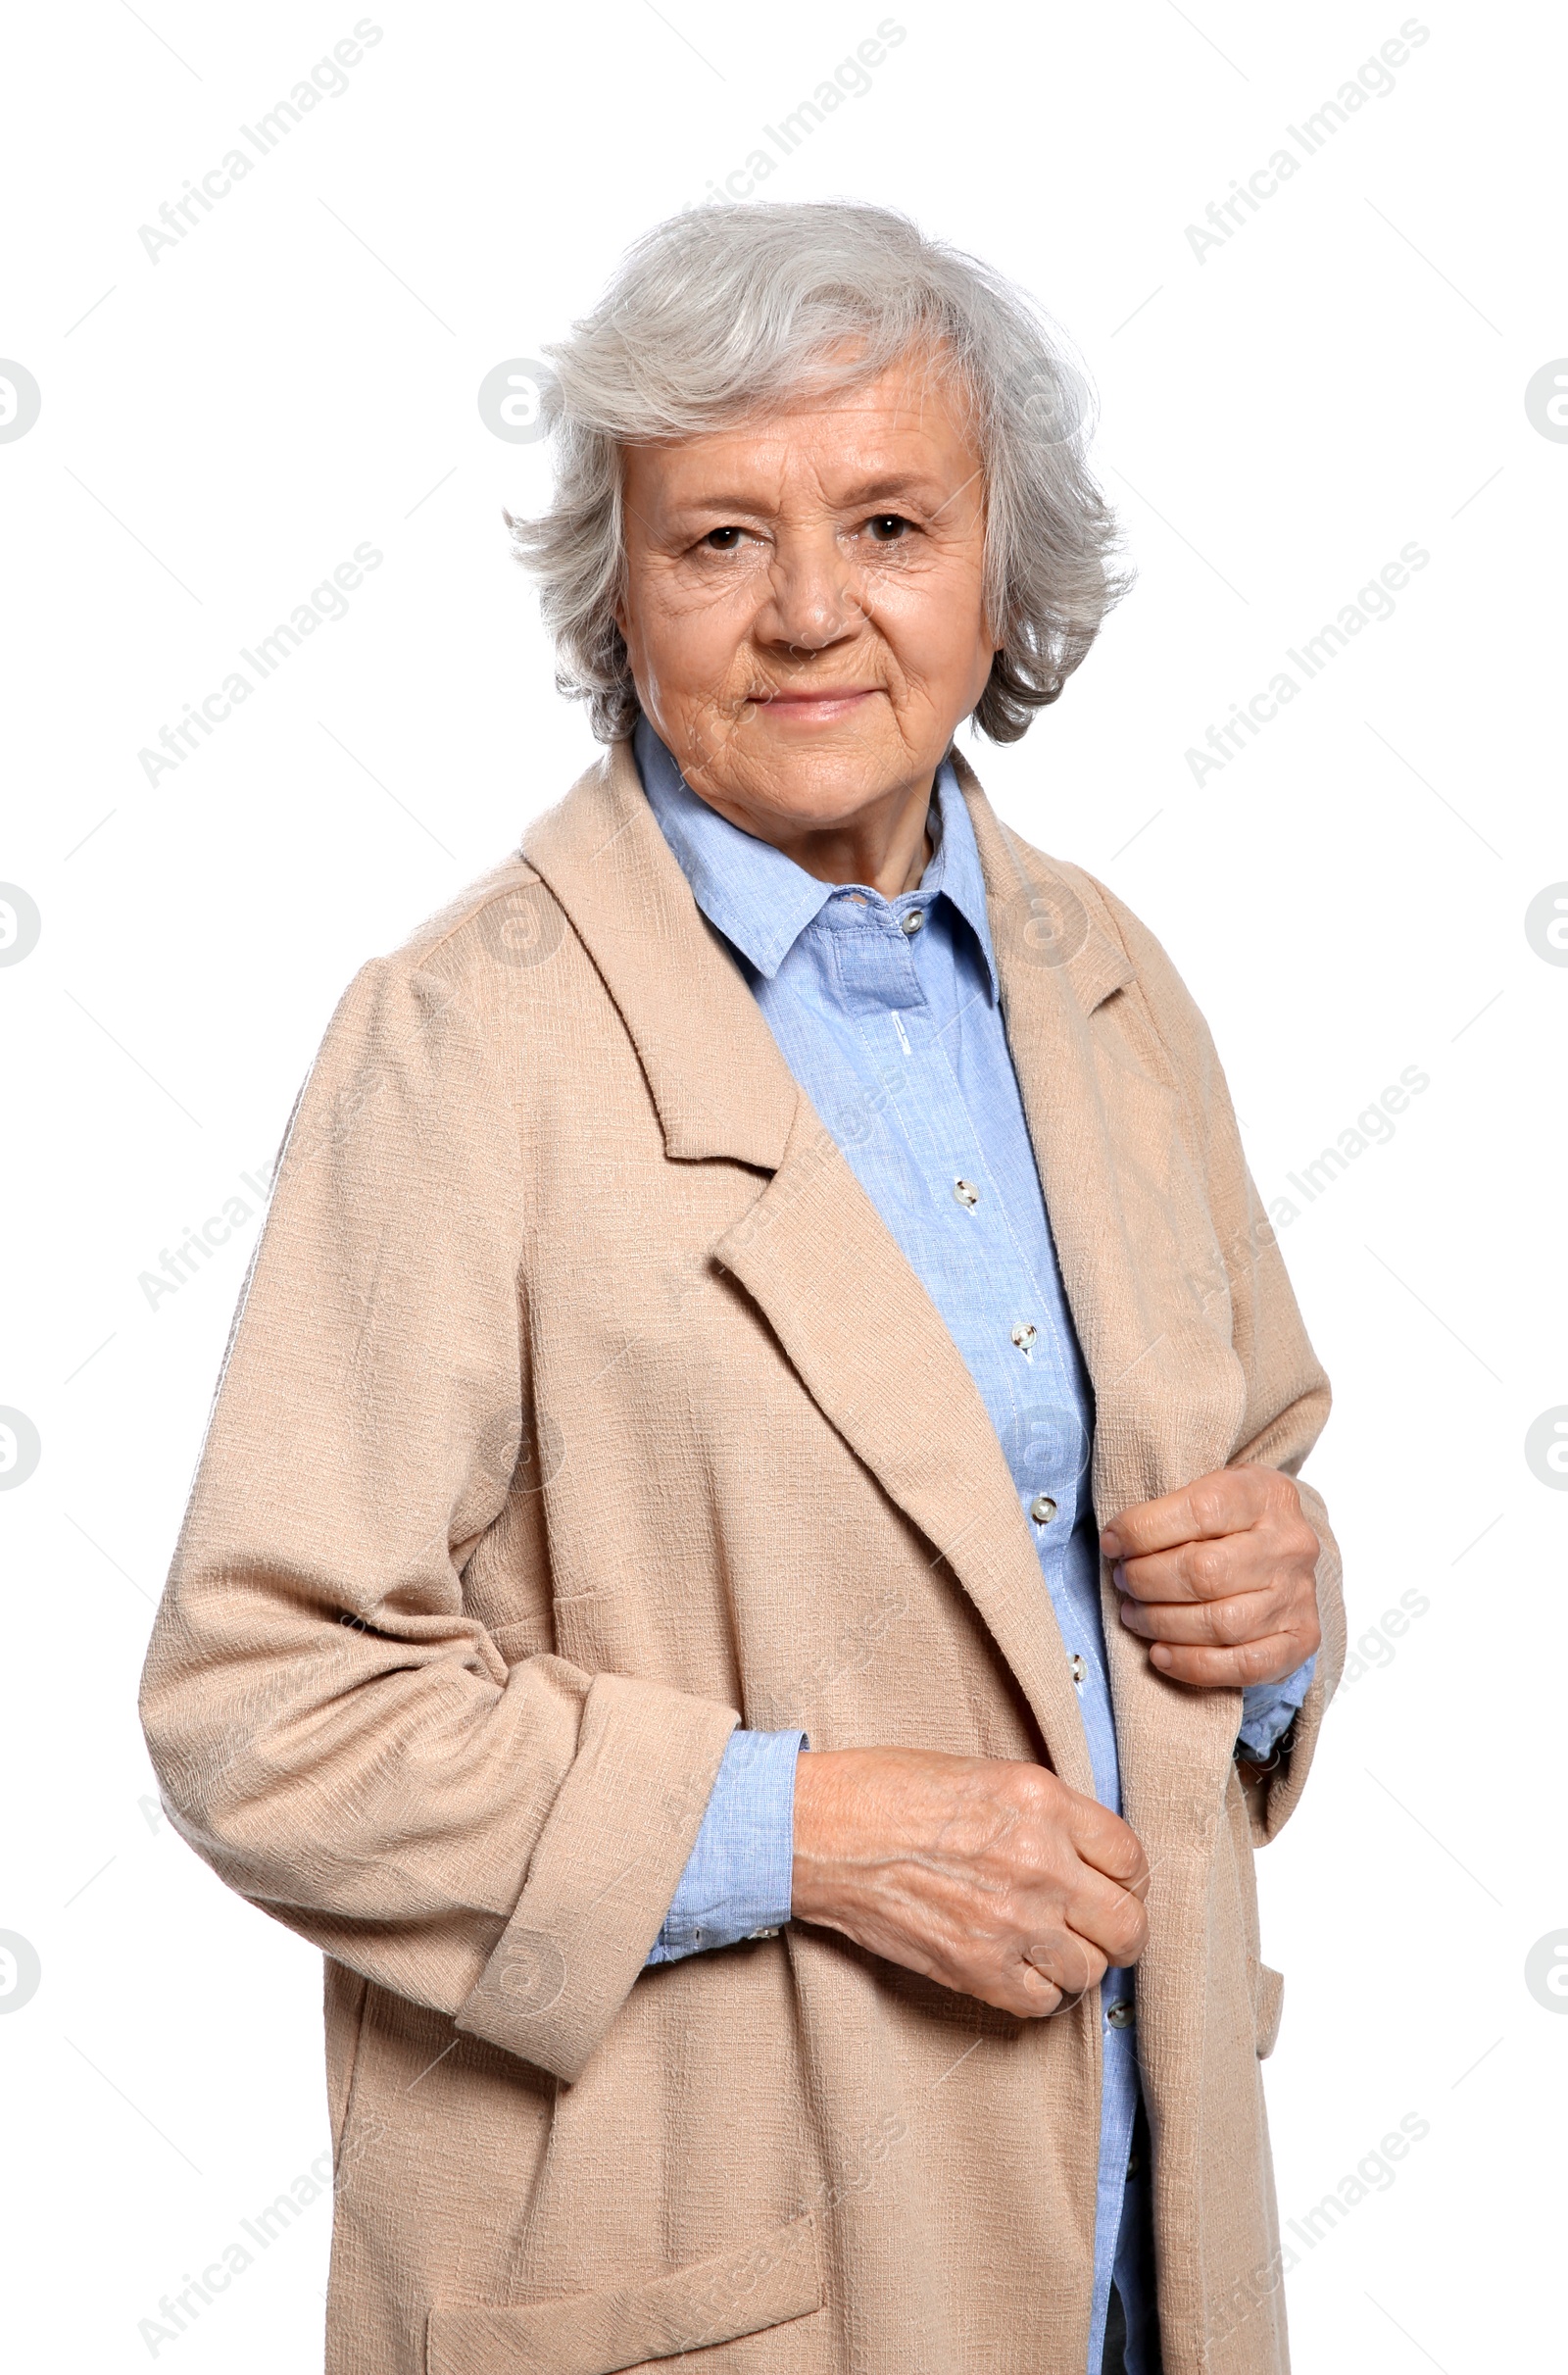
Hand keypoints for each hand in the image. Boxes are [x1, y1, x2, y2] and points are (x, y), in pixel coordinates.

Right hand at [790, 1746, 1148, 2018]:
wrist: (821, 1831)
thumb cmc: (888, 1791)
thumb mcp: (984, 1772)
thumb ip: (1044, 1812)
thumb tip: (1086, 1853)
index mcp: (1043, 1802)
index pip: (1131, 1858)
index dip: (1128, 1878)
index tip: (1115, 1886)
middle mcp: (1039, 1862)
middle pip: (1127, 1924)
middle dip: (1122, 1930)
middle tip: (1102, 1930)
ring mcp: (1012, 1921)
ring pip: (1090, 1969)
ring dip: (1075, 1962)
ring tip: (1048, 1947)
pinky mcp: (979, 1969)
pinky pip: (1044, 2002)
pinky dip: (1039, 1991)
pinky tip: (1018, 1967)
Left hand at [1101, 1465, 1320, 1688]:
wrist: (1285, 1549)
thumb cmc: (1233, 1521)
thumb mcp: (1209, 1491)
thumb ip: (1169, 1511)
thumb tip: (1116, 1543)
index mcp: (1265, 1495)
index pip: (1200, 1511)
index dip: (1144, 1530)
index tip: (1112, 1543)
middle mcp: (1289, 1545)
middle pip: (1206, 1572)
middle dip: (1148, 1581)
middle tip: (1124, 1582)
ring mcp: (1298, 1595)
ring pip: (1221, 1622)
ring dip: (1162, 1623)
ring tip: (1135, 1615)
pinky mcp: (1301, 1639)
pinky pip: (1245, 1665)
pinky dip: (1194, 1665)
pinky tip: (1160, 1654)